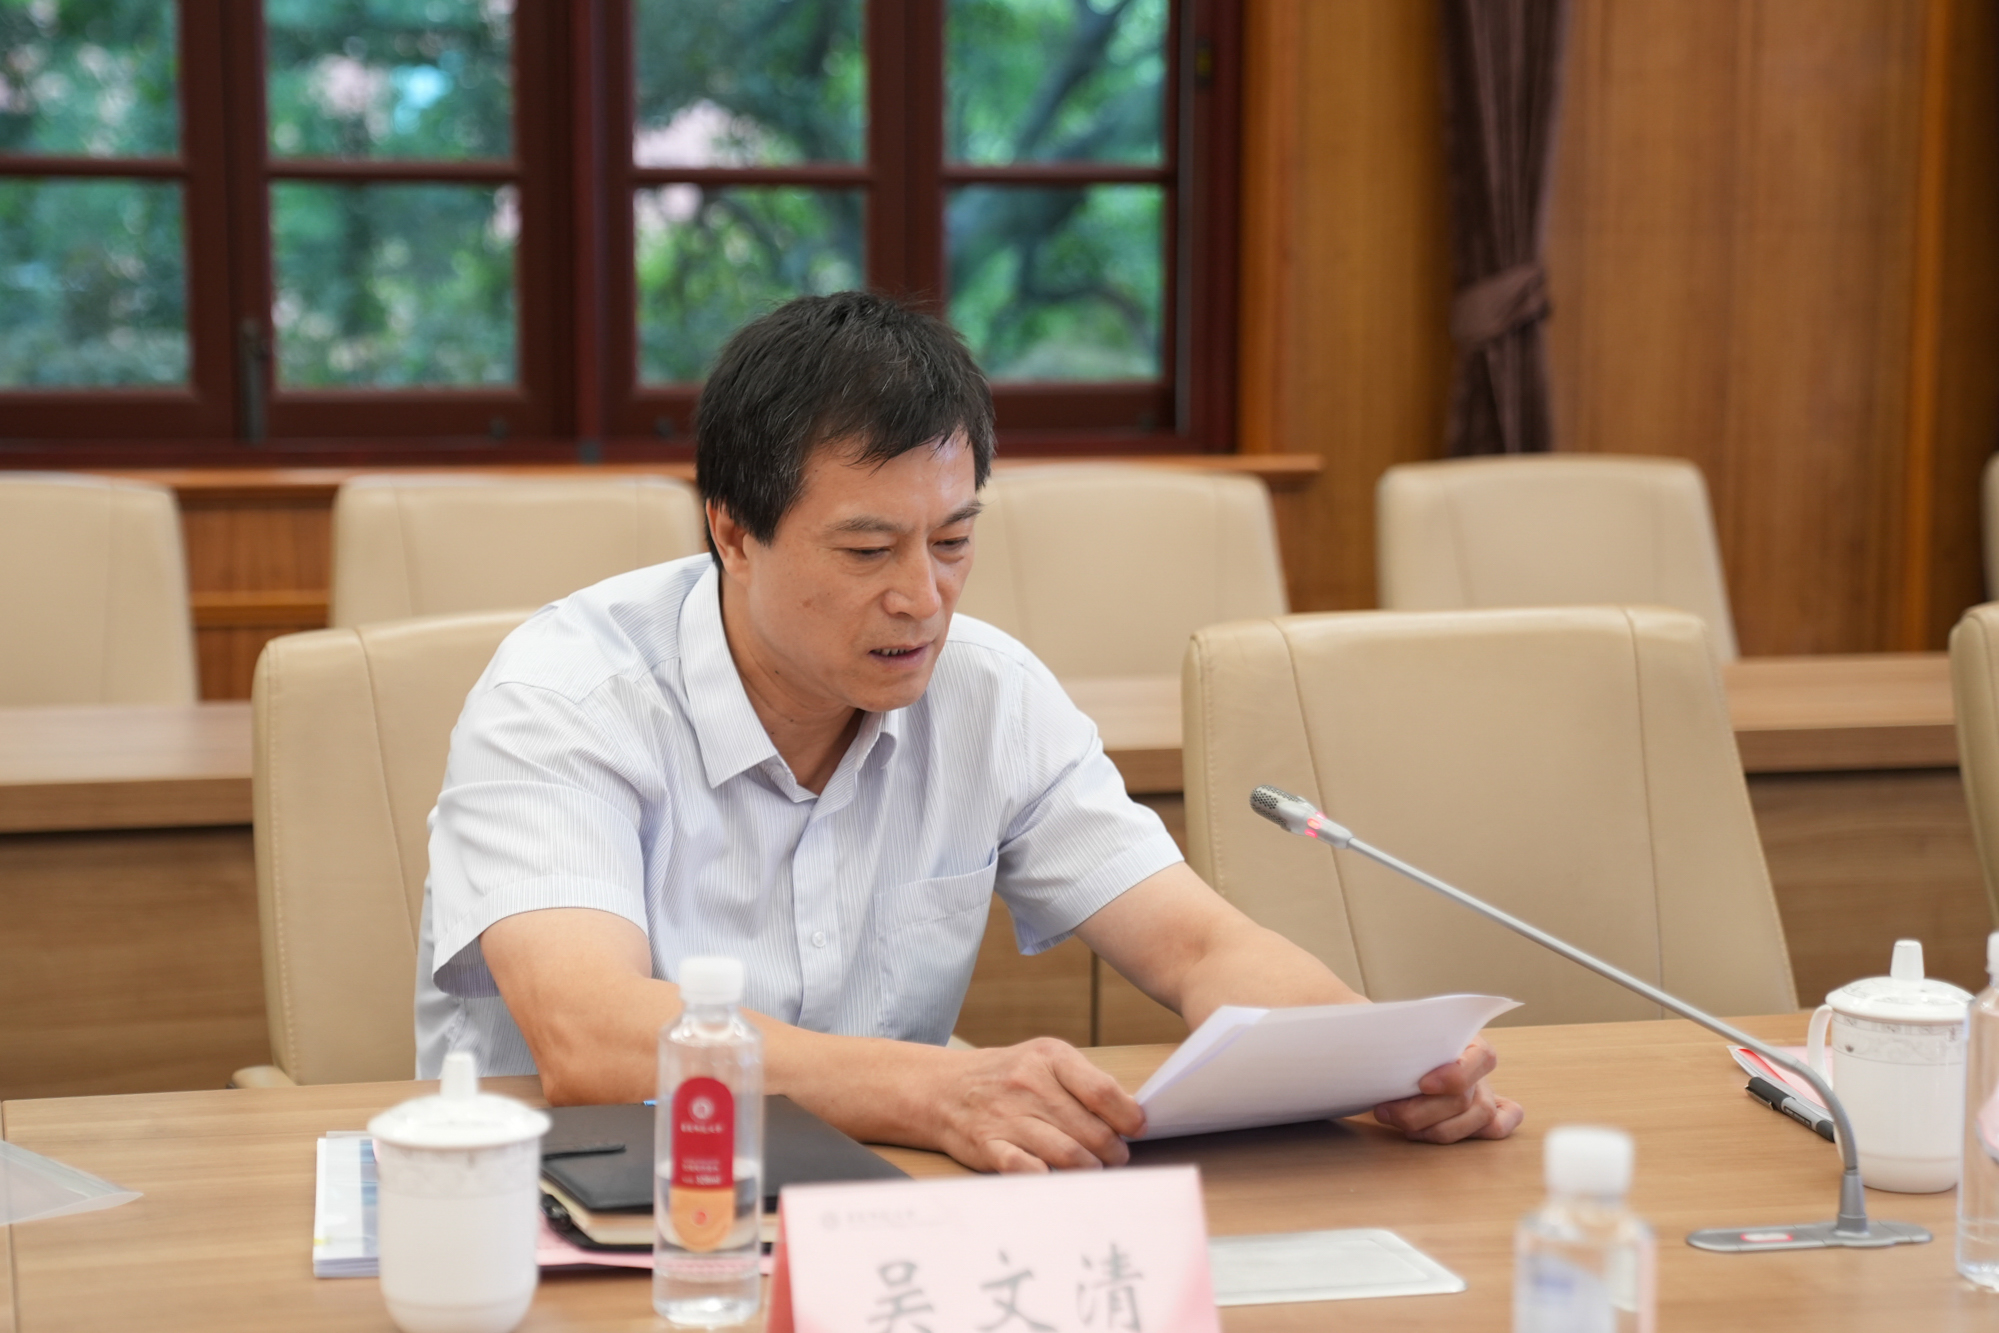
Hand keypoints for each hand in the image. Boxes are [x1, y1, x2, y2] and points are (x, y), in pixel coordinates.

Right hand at [923, 1038, 1146, 1172]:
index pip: (1103, 1091)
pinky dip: (1049, 1179)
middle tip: (1117, 1156)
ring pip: (1068, 1153)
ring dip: (1091, 1169)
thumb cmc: (1006, 1077)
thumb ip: (1085, 1082)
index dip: (1128, 1117)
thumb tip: (1130, 1114)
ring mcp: (1007, 1116)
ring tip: (1095, 1169)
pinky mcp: (989, 1146)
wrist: (943, 1088)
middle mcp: (1029, 1084)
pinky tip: (1059, 1178)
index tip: (1137, 1129)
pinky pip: (1027, 1170)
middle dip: (1113, 1150)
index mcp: (1049, 1058)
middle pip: (1091, 1129)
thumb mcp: (1045, 1061)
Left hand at [1370, 1039, 1522, 1143]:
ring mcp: (1484, 1092)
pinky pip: (1500, 1125)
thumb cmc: (1393, 1039)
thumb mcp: (1393, 1029)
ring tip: (1398, 1124)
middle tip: (1385, 1111)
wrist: (1391, 1054)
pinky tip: (1434, 1132)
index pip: (1482, 1056)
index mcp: (1467, 1038)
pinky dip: (1479, 1134)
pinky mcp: (1480, 1115)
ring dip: (1435, 1130)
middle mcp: (1478, 1067)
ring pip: (1480, 1119)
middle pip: (1468, 1098)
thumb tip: (1373, 1029)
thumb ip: (1389, 1028)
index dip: (1456, 1076)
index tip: (1422, 1085)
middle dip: (1422, 1112)